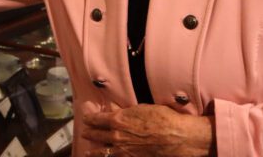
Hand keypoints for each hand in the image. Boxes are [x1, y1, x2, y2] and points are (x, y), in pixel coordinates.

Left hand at [81, 103, 212, 156]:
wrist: (177, 137)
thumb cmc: (163, 118)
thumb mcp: (142, 109)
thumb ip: (125, 111)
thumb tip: (114, 111)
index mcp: (117, 120)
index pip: (96, 119)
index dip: (89, 118)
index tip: (85, 117)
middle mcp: (116, 136)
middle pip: (96, 135)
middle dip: (89, 133)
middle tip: (85, 132)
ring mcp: (123, 151)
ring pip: (102, 152)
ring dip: (94, 151)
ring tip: (87, 152)